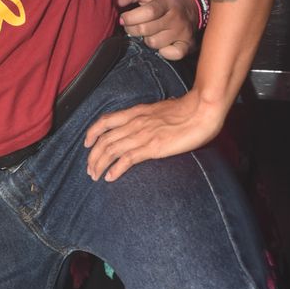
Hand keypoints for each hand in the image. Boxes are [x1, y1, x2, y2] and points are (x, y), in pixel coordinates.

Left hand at [84, 91, 223, 182]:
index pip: (105, 121)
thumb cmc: (189, 110)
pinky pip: (127, 159)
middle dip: (92, 156)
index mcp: (137, 112)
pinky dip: (115, 169)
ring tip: (95, 176)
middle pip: (104, 140)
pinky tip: (110, 178)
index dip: (92, 133)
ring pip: (110, 150)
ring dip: (99, 165)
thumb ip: (151, 117)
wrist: (203, 110)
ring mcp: (142, 135)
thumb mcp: (162, 110)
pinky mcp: (152, 147)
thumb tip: (149, 123)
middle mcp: (135, 123)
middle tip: (90, 169)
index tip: (86, 143)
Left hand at [115, 0, 198, 60]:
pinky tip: (162, 42)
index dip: (131, 17)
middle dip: (133, 28)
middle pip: (147, 30)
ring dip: (147, 39)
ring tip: (150, 30)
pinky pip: (173, 55)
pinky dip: (164, 52)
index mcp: (166, 1)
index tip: (123, 18)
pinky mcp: (188, 44)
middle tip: (133, 24)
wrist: (190, 0)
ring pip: (155, 44)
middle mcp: (176, 18)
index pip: (148, 12)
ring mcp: (183, 32)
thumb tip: (116, 1)